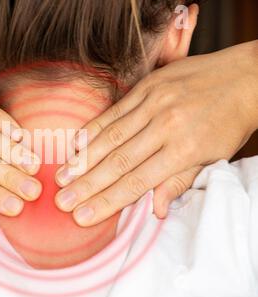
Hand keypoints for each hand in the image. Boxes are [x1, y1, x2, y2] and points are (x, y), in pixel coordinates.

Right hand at [55, 40, 257, 225]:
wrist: (244, 76)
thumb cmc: (229, 121)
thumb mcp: (214, 157)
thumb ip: (179, 181)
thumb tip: (154, 210)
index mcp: (184, 149)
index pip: (137, 182)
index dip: (107, 201)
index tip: (83, 215)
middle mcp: (166, 126)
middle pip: (118, 161)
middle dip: (87, 184)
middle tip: (62, 200)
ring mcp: (154, 103)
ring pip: (111, 136)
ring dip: (83, 159)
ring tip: (62, 177)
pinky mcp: (147, 86)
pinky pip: (114, 110)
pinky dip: (93, 128)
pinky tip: (76, 144)